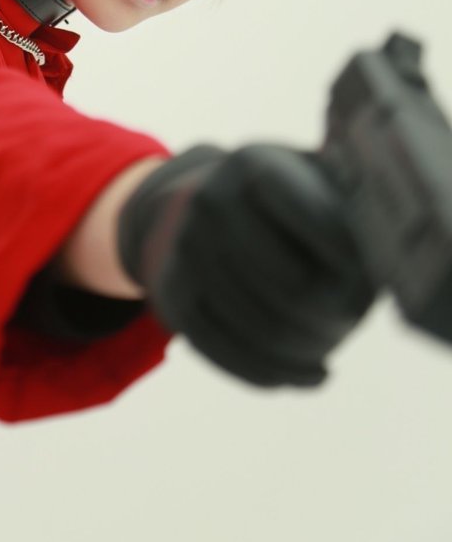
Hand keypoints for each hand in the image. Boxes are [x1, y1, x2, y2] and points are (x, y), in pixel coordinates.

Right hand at [118, 143, 374, 385]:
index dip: (355, 263)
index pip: (323, 228)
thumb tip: (369, 255)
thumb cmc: (272, 199)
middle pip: (297, 290)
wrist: (181, 208)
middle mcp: (211, 202)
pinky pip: (232, 356)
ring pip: (265, 330)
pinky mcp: (173, 298)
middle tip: (351, 319)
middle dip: (337, 317)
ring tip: (331, 344)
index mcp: (254, 167)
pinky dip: (278, 374)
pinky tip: (309, 374)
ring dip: (311, 349)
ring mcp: (186, 250)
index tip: (362, 272)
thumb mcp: (305, 176)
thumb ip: (344, 203)